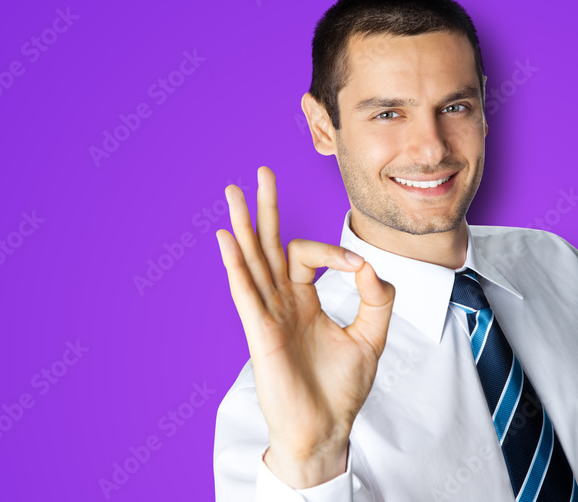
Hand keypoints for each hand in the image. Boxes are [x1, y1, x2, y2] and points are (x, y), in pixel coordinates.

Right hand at [215, 166, 395, 487]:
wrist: (325, 428)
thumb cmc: (341, 389)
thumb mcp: (371, 337)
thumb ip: (375, 299)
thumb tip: (369, 266)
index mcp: (303, 300)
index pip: (306, 255)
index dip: (333, 251)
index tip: (358, 268)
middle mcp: (280, 301)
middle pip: (267, 244)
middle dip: (265, 208)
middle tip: (260, 173)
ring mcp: (266, 314)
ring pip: (251, 259)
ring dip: (243, 224)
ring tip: (233, 191)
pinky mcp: (259, 331)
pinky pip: (244, 291)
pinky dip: (235, 264)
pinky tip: (227, 238)